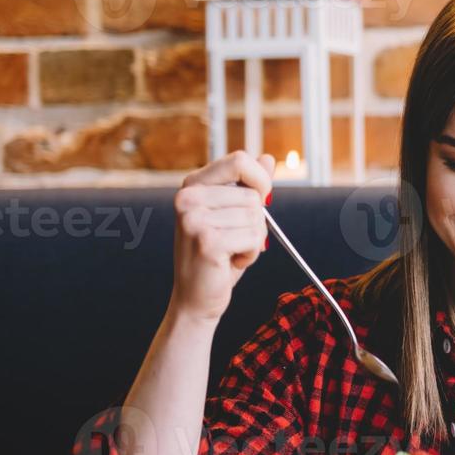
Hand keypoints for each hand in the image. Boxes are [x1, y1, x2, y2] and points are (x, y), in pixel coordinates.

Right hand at [169, 151, 274, 322]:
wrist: (196, 297)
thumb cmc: (219, 255)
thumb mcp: (235, 215)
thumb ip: (250, 186)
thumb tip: (267, 157)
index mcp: (193, 185)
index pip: (239, 160)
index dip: (260, 180)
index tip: (259, 201)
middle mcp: (187, 198)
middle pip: (254, 195)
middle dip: (256, 222)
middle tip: (234, 239)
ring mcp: (194, 219)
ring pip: (256, 218)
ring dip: (252, 241)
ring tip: (229, 252)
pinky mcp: (206, 241)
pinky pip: (253, 239)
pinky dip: (250, 255)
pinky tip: (229, 262)